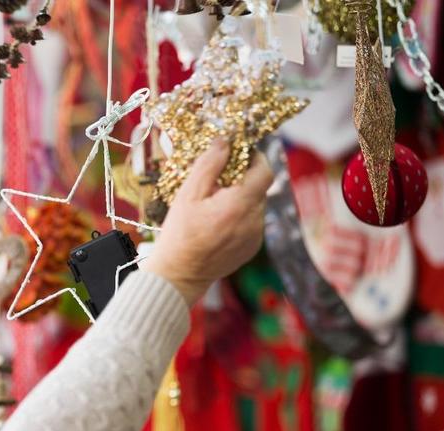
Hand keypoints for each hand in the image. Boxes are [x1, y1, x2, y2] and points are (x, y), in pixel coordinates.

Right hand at [142, 138, 274, 305]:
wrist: (178, 275)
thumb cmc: (179, 235)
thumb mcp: (187, 195)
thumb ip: (209, 165)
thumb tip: (225, 142)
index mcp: (239, 205)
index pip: (265, 171)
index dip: (255, 159)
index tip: (238, 155)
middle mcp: (254, 220)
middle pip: (258, 188)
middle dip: (241, 181)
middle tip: (216, 183)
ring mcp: (255, 236)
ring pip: (255, 206)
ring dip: (239, 200)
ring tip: (213, 208)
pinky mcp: (251, 248)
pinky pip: (251, 223)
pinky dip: (238, 218)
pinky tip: (216, 225)